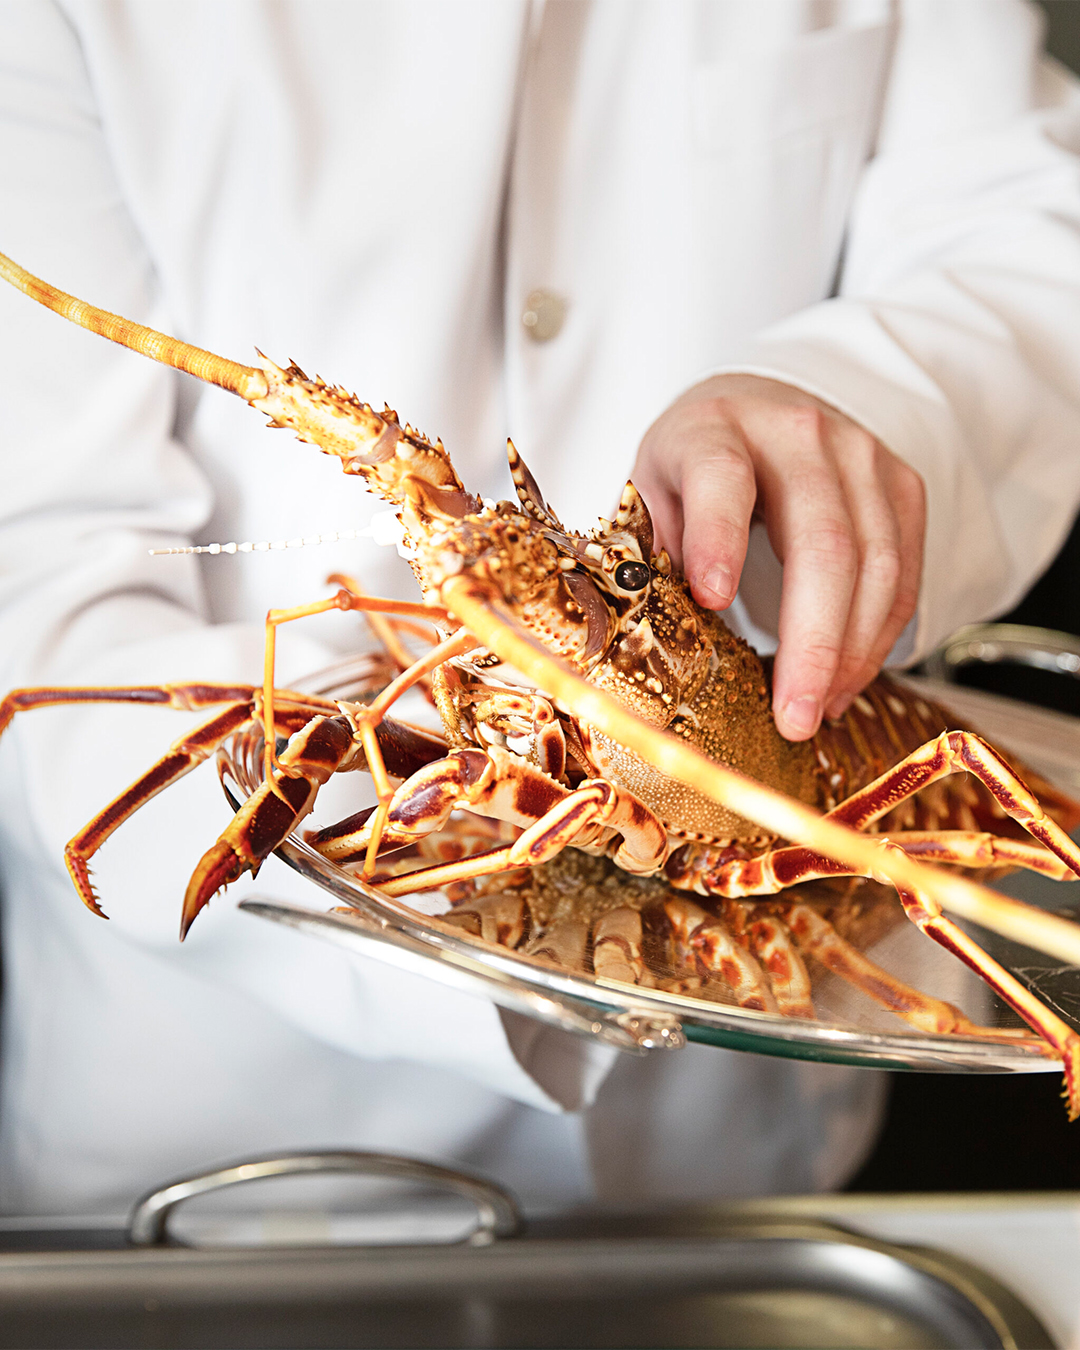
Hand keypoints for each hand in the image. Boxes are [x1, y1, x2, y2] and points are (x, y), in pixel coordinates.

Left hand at [632, 374, 924, 741]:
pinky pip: (904, 575)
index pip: (721, 477)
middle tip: (792, 717)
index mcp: (714, 429)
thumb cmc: (692, 469)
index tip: (713, 601)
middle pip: (823, 540)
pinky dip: (877, 640)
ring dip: (850, 654)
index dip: (719, 539)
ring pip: (877, 565)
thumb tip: (655, 638)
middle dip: (812, 640)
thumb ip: (654, 553)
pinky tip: (843, 685)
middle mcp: (797, 432)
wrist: (760, 408)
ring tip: (814, 712)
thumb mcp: (652, 495)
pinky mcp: (902, 486)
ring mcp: (861, 456)